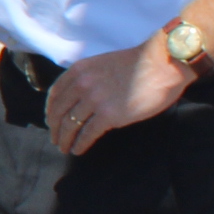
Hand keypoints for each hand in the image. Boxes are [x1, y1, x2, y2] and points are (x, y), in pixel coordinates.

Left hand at [41, 39, 192, 155]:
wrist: (162, 64)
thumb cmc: (139, 64)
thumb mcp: (102, 64)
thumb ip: (87, 79)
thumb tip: (78, 99)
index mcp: (79, 70)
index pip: (55, 94)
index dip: (51, 110)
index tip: (51, 120)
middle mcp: (82, 84)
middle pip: (59, 112)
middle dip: (54, 128)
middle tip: (55, 139)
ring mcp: (94, 100)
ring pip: (70, 125)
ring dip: (65, 139)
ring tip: (64, 147)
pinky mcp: (108, 115)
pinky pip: (87, 133)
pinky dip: (80, 144)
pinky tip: (78, 149)